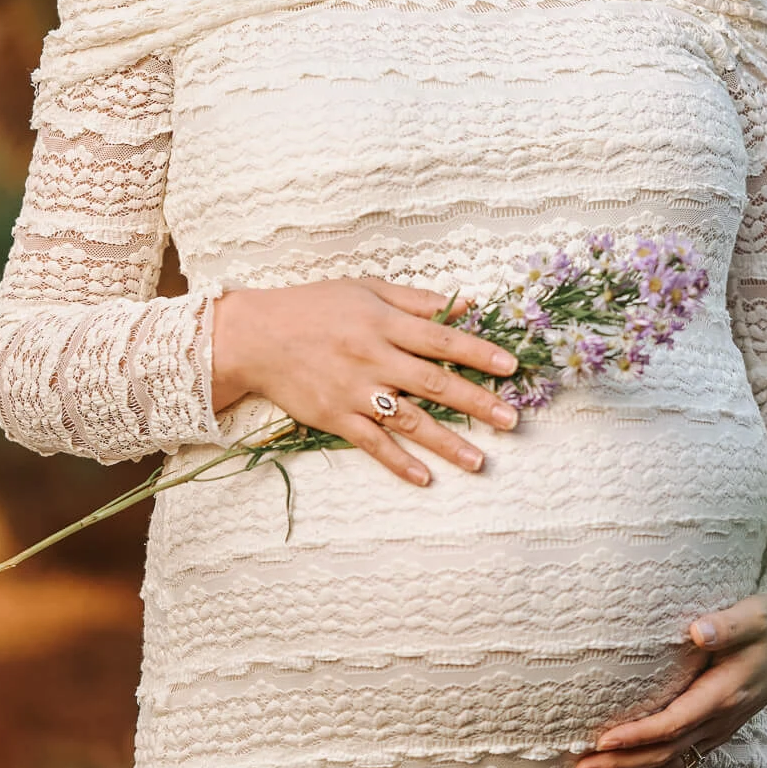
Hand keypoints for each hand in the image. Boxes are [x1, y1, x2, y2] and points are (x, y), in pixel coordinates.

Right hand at [210, 278, 519, 487]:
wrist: (255, 336)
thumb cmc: (313, 306)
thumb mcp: (365, 289)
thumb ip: (415, 300)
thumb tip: (463, 304)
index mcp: (384, 324)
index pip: (442, 340)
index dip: (479, 353)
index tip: (511, 367)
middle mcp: (374, 358)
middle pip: (434, 383)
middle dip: (476, 402)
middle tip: (511, 420)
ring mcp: (354, 391)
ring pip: (409, 420)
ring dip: (446, 442)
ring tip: (480, 461)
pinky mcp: (335, 417)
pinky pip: (372, 443)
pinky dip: (398, 462)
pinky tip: (424, 478)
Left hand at [571, 595, 766, 767]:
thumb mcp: (754, 616)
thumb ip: (726, 624)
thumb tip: (698, 631)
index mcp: (723, 694)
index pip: (673, 723)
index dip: (638, 736)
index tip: (602, 740)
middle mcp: (719, 721)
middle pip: (665, 753)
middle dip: (621, 764)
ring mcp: (718, 733)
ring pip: (670, 766)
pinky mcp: (715, 734)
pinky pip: (681, 766)